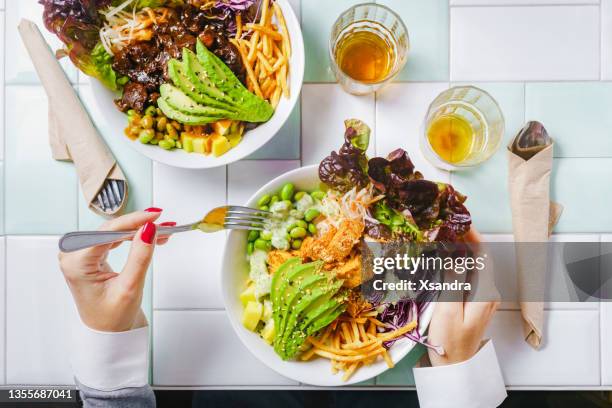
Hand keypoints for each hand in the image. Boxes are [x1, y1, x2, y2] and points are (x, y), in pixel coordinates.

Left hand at [59, 209, 172, 332]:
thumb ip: (140, 256)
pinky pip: (114, 238)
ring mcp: (81, 254)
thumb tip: (149, 230)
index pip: (107, 233)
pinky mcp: (90, 254)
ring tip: (162, 230)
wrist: (108, 333)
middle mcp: (74, 256)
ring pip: (115, 231)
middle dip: (140, 225)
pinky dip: (133, 235)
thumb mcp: (130, 287)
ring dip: (139, 229)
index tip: (154, 217)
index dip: (133, 221)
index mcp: (76, 264)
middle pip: (111, 229)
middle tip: (164, 224)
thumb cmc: (112, 318)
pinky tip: (149, 235)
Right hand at [427, 229, 499, 365]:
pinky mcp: (475, 302)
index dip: (473, 236)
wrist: (455, 367)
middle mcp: (489, 292)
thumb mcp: (448, 310)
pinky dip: (458, 263)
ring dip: (460, 250)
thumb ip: (453, 281)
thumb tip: (454, 255)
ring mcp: (483, 298)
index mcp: (486, 293)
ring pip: (474, 266)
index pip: (483, 255)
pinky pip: (469, 276)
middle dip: (464, 239)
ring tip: (442, 237)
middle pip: (479, 258)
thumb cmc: (450, 343)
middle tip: (444, 227)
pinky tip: (444, 259)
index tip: (459, 222)